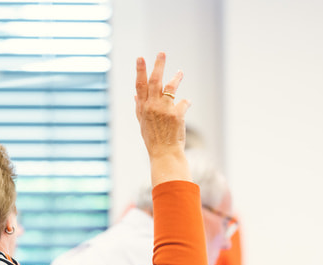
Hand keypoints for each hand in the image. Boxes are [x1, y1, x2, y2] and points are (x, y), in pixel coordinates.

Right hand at [134, 52, 190, 185]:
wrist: (163, 153)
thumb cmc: (153, 139)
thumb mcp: (142, 123)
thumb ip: (139, 107)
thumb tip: (135, 94)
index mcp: (143, 108)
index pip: (140, 86)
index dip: (140, 71)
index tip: (140, 58)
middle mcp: (152, 107)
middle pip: (155, 81)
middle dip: (158, 66)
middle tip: (161, 53)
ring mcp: (164, 110)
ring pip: (170, 88)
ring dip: (176, 78)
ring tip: (180, 72)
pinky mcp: (176, 115)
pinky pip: (184, 103)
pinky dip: (186, 103)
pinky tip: (187, 104)